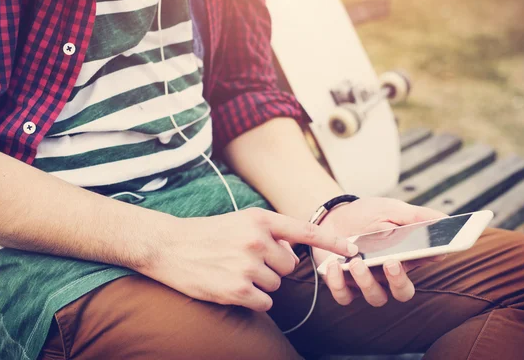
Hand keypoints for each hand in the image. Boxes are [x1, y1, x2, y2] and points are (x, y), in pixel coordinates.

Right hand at [139, 208, 357, 311]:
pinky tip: (233, 287)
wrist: (170, 246)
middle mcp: (256, 241)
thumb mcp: (240, 221)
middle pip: (289, 267)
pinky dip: (253, 300)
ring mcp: (246, 266)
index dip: (332, 241)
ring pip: (276, 285)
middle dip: (274, 268)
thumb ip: (270, 233)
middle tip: (247, 261)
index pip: (304, 231)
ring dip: (260, 284)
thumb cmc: (207, 234)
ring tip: (234, 271)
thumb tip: (293, 254)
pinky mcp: (236, 290)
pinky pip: (264, 303)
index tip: (353, 250)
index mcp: (259, 220)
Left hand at [312, 197, 446, 306]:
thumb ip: (414, 216)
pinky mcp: (342, 284)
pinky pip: (344, 296)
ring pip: (375, 297)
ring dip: (366, 282)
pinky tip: (334, 266)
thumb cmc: (366, 215)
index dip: (432, 257)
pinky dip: (338, 284)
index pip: (426, 261)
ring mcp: (366, 282)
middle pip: (403, 292)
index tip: (433, 249)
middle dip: (399, 281)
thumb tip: (443, 218)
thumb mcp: (390, 209)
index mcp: (406, 255)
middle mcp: (388, 274)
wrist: (332, 217)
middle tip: (391, 262)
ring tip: (356, 262)